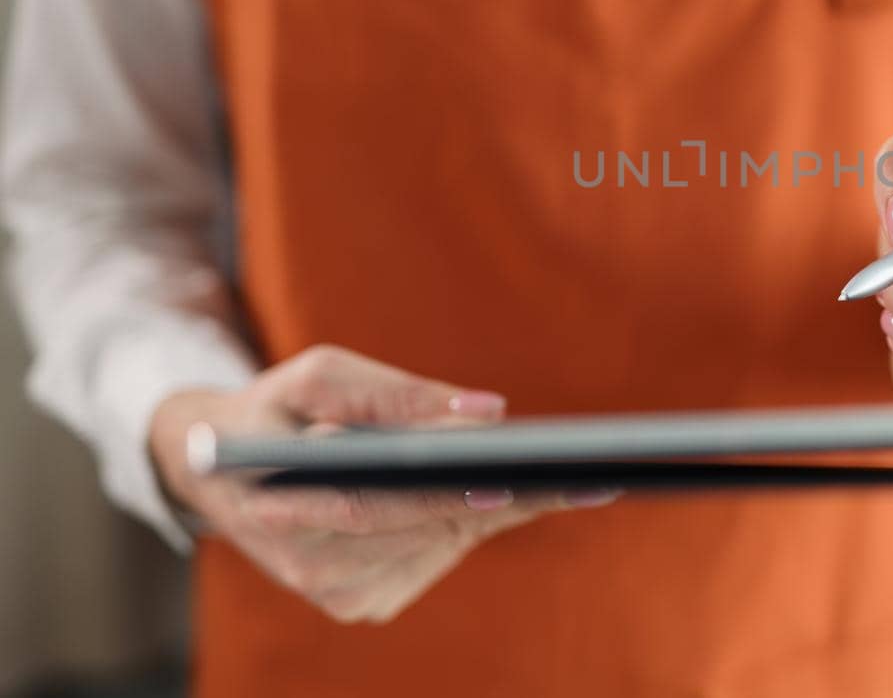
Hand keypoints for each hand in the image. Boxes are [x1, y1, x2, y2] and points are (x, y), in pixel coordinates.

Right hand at [148, 345, 618, 623]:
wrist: (218, 469)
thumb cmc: (274, 409)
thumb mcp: (320, 376)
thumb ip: (397, 393)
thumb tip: (489, 411)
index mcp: (280, 509)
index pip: (376, 508)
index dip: (446, 499)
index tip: (513, 484)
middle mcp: (308, 568)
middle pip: (427, 532)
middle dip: (506, 497)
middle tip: (586, 474)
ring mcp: (336, 596)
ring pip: (444, 545)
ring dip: (493, 506)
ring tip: (552, 474)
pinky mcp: (362, 604)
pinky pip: (438, 556)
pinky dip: (465, 521)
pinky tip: (481, 492)